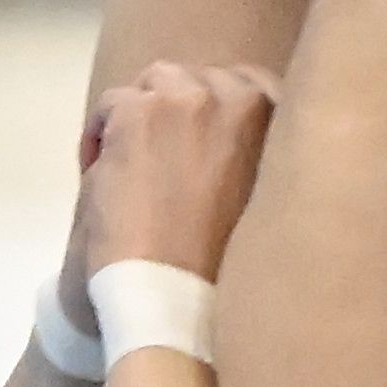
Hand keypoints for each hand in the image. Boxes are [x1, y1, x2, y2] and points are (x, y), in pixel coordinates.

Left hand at [63, 59, 278, 316]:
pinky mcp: (139, 112)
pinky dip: (102, 138)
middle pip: (202, 80)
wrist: (173, 307)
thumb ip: (257, 163)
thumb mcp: (267, 211)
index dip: (222, 117)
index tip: (207, 153)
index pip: (255, 87)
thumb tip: (231, 140)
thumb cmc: (228, 279)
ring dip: (146, 120)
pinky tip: (107, 184)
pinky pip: (112, 104)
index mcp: (284, 127)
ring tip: (137, 173)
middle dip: (181, 115)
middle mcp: (244, 101)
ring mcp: (190, 100)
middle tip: (167, 167)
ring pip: (157, 84)